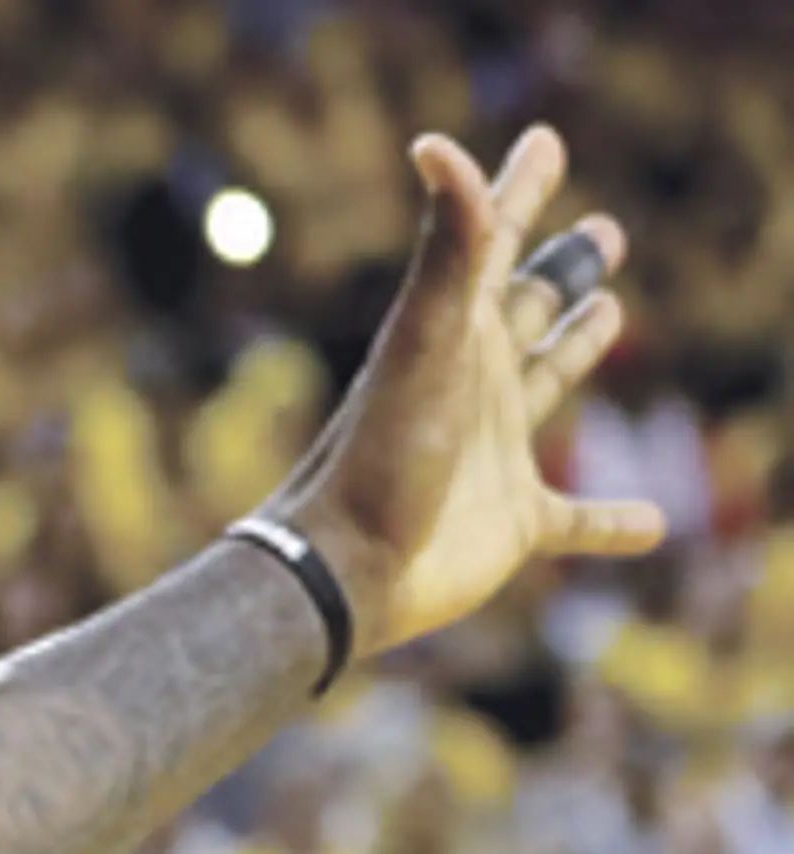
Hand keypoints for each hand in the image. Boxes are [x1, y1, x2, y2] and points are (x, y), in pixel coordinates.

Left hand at [267, 125, 663, 656]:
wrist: (343, 569)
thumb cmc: (381, 453)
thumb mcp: (426, 340)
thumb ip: (449, 249)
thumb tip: (437, 145)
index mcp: (456, 335)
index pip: (494, 243)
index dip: (519, 190)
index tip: (544, 141)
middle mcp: (475, 385)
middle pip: (530, 308)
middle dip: (565, 269)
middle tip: (604, 232)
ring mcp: (493, 453)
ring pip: (547, 385)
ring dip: (577, 351)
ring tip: (612, 315)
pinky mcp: (512, 523)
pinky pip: (576, 520)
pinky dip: (612, 521)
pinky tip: (653, 526)